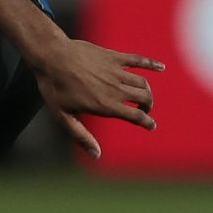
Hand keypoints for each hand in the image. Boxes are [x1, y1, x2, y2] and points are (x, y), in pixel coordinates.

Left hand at [31, 40, 162, 159]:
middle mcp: (115, 89)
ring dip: (147, 91)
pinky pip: (138, 60)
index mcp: (105, 105)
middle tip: (143, 110)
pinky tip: (161, 67)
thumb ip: (81, 136)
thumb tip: (96, 156)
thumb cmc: (54, 88)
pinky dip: (152, 64)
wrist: (51, 57)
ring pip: (142, 82)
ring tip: (144, 95)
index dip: (148, 122)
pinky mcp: (113, 56)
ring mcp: (115, 71)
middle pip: (145, 99)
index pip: (136, 116)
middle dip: (148, 107)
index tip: (151, 126)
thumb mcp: (63, 116)